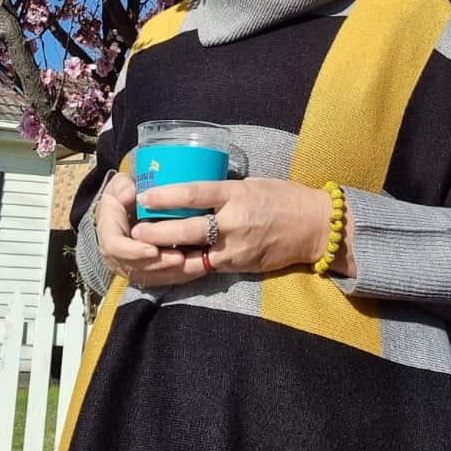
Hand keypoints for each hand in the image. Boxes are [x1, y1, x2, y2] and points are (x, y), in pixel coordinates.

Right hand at [94, 172, 187, 285]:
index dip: (133, 251)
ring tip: (193, 264)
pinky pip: (161, 278)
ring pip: (149, 276)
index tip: (153, 249)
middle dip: (157, 265)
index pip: (114, 246)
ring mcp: (130, 264)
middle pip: (134, 266)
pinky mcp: (145, 271)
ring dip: (171, 272)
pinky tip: (198, 268)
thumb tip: (129, 195)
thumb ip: (123, 186)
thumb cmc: (128, 192)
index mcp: (108, 230)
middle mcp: (116, 252)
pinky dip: (179, 275)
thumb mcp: (122, 183)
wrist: (130, 207)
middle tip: (180, 259)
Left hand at [131, 177, 355, 277]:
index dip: (167, 196)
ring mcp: (237, 247)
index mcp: (237, 194)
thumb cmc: (284, 197)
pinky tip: (174, 259)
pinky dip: (192, 261)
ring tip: (147, 249)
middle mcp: (234, 221)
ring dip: (169, 251)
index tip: (145, 197)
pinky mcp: (240, 265)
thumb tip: (195, 196)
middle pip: (188, 229)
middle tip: (136, 231)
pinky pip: (210, 263)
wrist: (314, 226)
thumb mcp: (252, 185)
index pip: (195, 193)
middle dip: (158, 231)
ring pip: (195, 252)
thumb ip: (225, 193)